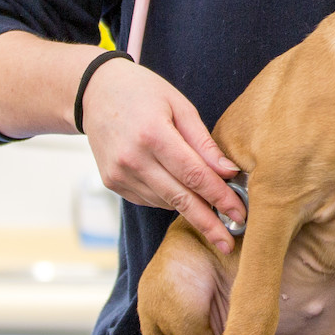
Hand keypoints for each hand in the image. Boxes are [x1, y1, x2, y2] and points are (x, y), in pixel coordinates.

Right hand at [80, 56, 243, 254]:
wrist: (95, 92)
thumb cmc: (143, 93)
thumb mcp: (180, 106)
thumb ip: (203, 143)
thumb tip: (229, 172)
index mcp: (153, 134)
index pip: (194, 175)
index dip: (220, 197)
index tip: (239, 214)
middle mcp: (133, 159)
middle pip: (180, 199)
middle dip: (208, 223)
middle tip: (229, 242)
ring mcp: (119, 174)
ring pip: (165, 202)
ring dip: (191, 210)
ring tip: (213, 213)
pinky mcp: (113, 183)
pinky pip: (150, 199)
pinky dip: (169, 199)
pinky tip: (180, 191)